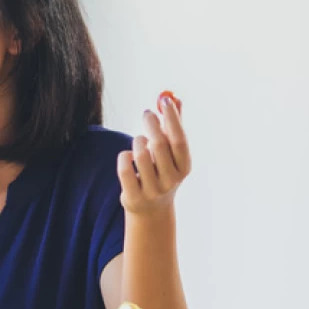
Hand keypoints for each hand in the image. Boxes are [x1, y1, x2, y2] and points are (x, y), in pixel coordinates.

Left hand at [117, 93, 191, 215]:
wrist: (152, 210)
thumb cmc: (162, 172)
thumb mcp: (171, 153)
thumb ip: (173, 127)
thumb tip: (174, 99)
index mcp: (184, 167)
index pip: (179, 140)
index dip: (173, 119)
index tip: (165, 100)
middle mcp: (171, 180)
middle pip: (160, 145)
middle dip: (152, 124)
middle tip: (147, 113)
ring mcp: (152, 190)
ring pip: (140, 154)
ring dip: (138, 141)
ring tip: (140, 142)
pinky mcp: (133, 196)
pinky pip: (125, 168)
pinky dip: (124, 156)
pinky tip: (127, 156)